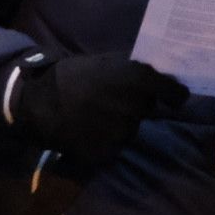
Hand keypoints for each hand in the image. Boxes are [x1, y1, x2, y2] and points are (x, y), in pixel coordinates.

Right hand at [2, 53, 186, 166]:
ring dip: (119, 122)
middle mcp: (135, 107)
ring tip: (95, 113)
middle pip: (145, 109)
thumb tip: (157, 75)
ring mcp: (121, 132)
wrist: (38, 102)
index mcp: (136, 80)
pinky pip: (113, 145)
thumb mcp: (105, 62)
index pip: (171, 91)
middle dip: (135, 104)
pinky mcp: (107, 152)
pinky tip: (88, 129)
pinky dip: (105, 139)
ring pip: (129, 128)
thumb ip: (132, 69)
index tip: (176, 97)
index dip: (175, 94)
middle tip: (113, 98)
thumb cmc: (72, 75)